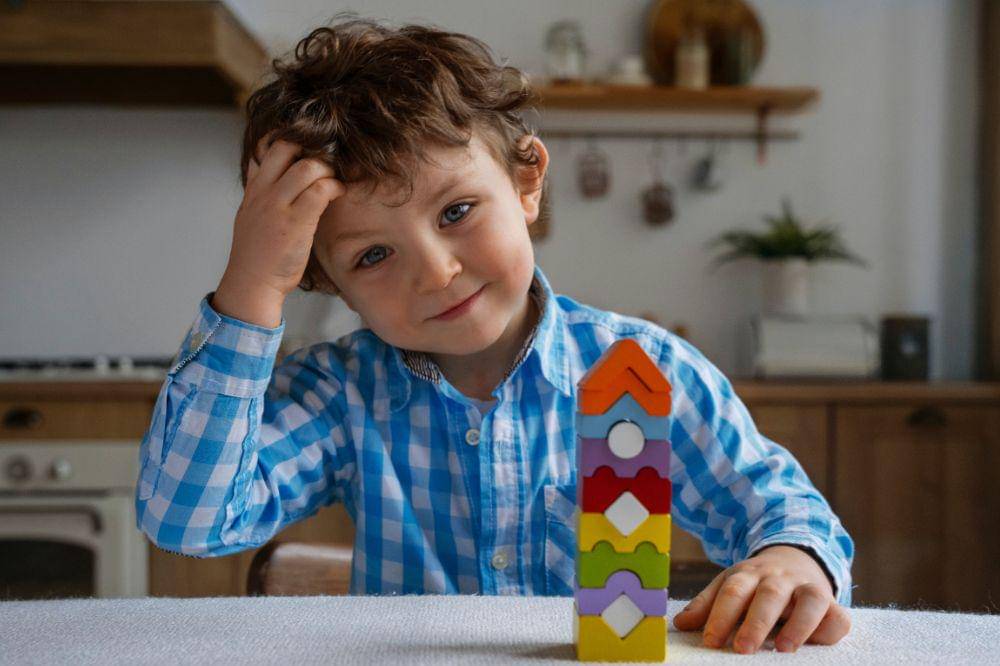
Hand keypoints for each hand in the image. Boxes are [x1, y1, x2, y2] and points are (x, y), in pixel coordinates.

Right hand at [215, 135, 345, 325]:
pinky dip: (335, 187)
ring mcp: (279, 206)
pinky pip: (320, 191)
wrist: (252, 283)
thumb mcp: (250, 215)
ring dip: (327, 169)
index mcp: (254, 189)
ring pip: (307, 167)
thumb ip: (260, 192)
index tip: (308, 150)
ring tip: (334, 181)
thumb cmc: (256, 254)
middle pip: (287, 147)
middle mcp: (264, 193)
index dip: (290, 141)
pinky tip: (339, 193)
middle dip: (311, 150)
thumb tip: (268, 173)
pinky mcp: (296, 223)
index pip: (266, 147)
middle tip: (325, 164)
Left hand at [672, 545, 850, 653]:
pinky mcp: (832, 603)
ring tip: (782, 649)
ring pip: (809, 600)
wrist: (795, 557)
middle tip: (742, 648)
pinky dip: (829, 629)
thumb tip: (680, 624)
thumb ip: (707, 605)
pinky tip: (816, 644)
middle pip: (769, 595)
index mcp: (749, 574)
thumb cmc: (756, 583)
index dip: (720, 615)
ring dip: (798, 624)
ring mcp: (808, 588)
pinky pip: (837, 615)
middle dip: (755, 622)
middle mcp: (779, 578)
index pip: (732, 591)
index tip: (710, 640)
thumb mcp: (730, 585)